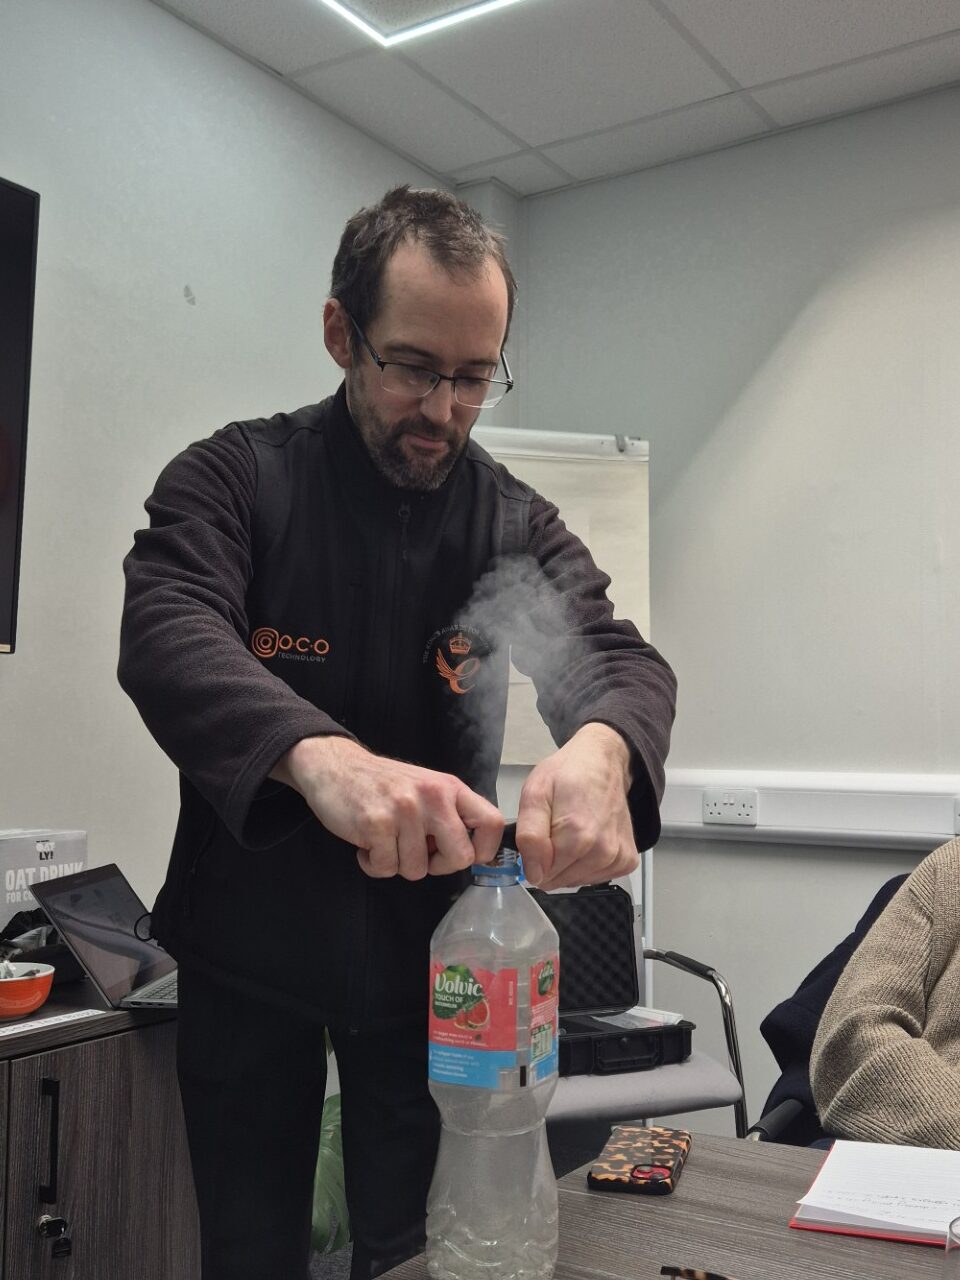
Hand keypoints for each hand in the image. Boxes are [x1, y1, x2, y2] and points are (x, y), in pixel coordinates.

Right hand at [271, 736, 503, 879]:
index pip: (492, 823)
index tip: (463, 856)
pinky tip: (366, 843)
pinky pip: (385, 869)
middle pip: (460, 857)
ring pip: (417, 870)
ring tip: (384, 839)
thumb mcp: (425, 788)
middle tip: (419, 854)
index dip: (484, 850)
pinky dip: (373, 864)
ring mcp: (405, 810)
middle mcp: (433, 796)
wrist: (333, 766)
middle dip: (438, 867)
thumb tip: (469, 854)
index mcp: (450, 788)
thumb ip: (448, 815)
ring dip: (397, 863)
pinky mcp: (377, 824)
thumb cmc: (381, 784)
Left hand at [515, 723, 637, 889]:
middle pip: (558, 880)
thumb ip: (529, 836)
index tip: (539, 834)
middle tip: (555, 828)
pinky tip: (586, 841)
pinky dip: (585, 865)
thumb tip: (534, 874)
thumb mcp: (535, 794)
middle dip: (549, 861)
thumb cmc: (568, 774)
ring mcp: (617, 857)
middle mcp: (603, 850)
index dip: (533, 857)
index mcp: (578, 835)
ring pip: (574, 881)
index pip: (541, 874)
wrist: (603, 763)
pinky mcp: (626, 861)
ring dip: (567, 863)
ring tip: (571, 831)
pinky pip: (594, 878)